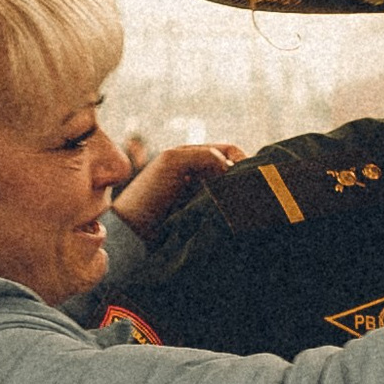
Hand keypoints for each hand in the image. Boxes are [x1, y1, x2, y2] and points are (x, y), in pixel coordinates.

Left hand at [113, 142, 242, 236]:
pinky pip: (225, 212)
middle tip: (248, 194)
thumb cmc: (148, 193)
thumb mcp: (173, 161)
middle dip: (242, 180)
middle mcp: (200, 175)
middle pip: (233, 172)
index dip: (242, 159)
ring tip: (241, 208)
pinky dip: (231, 213)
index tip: (250, 175)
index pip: (229, 152)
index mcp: (193, 157)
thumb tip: (231, 168)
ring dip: (237, 198)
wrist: (134, 231)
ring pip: (231, 193)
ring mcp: (203, 197)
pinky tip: (233, 219)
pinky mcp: (204, 218)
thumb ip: (205, 155)